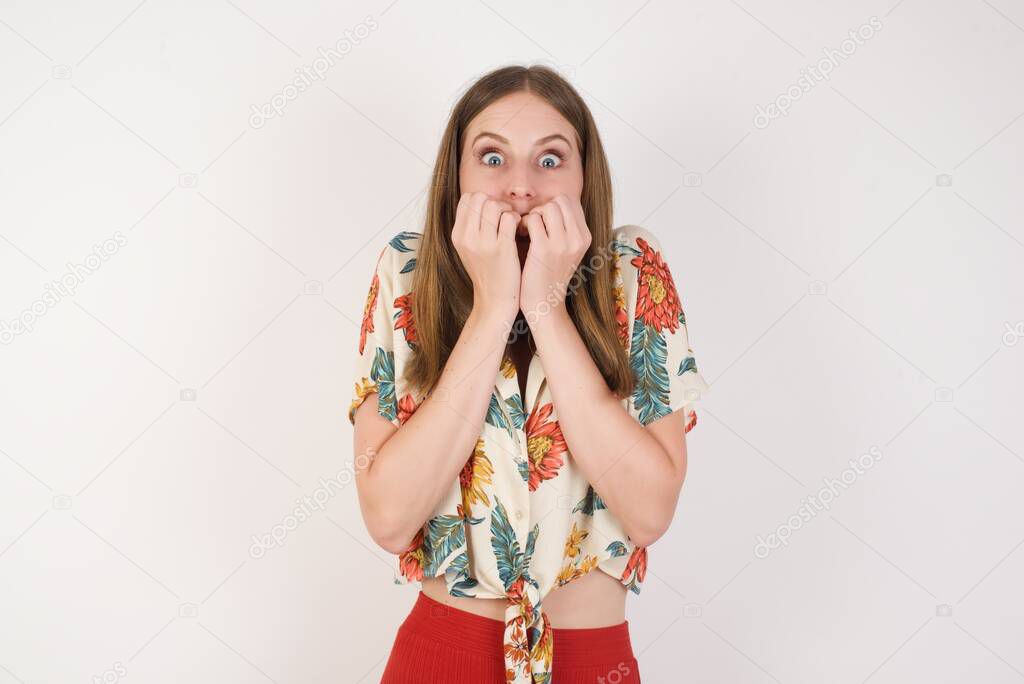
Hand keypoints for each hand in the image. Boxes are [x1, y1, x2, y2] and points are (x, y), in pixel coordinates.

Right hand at [451, 192, 521, 322]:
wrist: (494, 302)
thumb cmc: (486, 273)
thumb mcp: (468, 250)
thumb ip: (470, 227)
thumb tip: (479, 202)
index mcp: (457, 236)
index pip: (467, 199)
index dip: (483, 200)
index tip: (492, 213)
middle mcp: (467, 238)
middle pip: (480, 198)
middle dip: (495, 202)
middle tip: (504, 216)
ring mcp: (484, 243)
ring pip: (494, 205)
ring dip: (507, 210)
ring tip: (512, 223)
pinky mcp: (502, 249)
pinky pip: (509, 218)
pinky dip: (517, 219)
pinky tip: (519, 230)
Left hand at [519, 194, 591, 318]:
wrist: (544, 305)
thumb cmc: (549, 275)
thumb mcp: (567, 251)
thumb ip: (565, 228)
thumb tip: (552, 203)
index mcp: (585, 237)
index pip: (570, 202)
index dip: (553, 207)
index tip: (544, 223)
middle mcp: (578, 239)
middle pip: (560, 201)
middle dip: (543, 209)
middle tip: (534, 226)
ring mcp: (563, 244)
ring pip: (547, 207)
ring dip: (534, 215)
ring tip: (528, 231)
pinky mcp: (544, 249)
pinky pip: (533, 219)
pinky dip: (524, 224)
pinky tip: (521, 236)